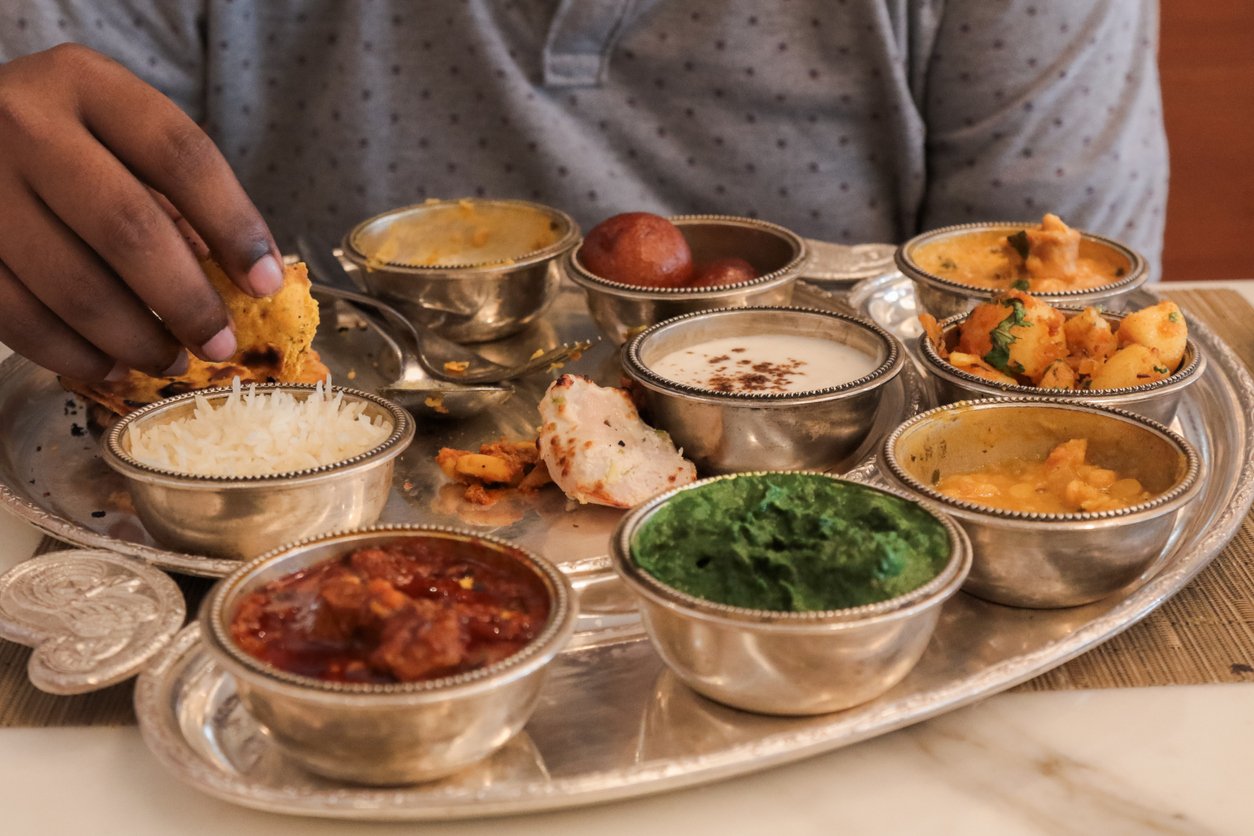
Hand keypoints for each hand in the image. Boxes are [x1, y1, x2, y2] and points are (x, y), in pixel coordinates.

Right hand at [0, 43, 282, 380]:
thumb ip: (175, 195)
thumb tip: (245, 282)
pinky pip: (18, 317)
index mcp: (86, 84)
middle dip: (187, 301)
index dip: (233, 224)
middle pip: (128, 228)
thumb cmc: (61, 143)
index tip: (266, 283)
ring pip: (74, 286)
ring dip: (135, 340)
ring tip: (171, 362)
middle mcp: (24, 124)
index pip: (180, 155)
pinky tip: (110, 367)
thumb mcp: (116, 136)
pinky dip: (73, 355)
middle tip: (220, 344)